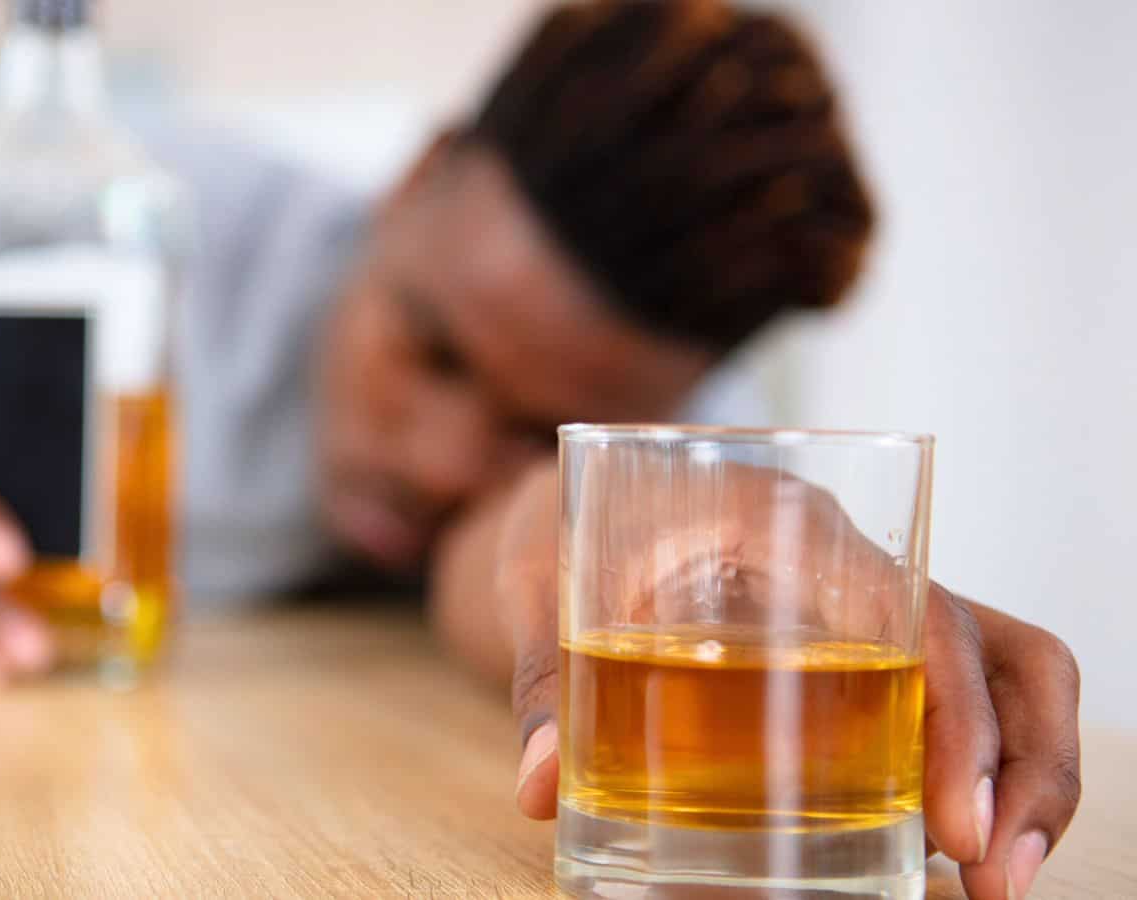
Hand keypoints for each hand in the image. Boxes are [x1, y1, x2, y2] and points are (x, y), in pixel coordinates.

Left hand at [498, 463, 1080, 899]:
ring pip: (1002, 668)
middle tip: (989, 871)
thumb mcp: (542, 581)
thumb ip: (547, 674)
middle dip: (1016, 766)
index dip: (954, 712)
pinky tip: (942, 846)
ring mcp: (863, 598)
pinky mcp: (858, 640)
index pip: (911, 605)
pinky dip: (971, 765)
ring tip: (991, 876)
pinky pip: (953, 691)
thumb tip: (542, 786)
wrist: (569, 488)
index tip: (953, 819)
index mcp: (783, 517)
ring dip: (1020, 772)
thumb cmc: (565, 521)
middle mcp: (846, 552)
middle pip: (991, 647)